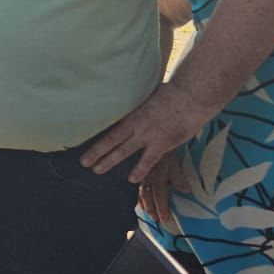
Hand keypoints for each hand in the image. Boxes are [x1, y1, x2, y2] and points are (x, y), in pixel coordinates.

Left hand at [81, 84, 217, 182]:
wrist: (191, 96)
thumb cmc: (174, 93)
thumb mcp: (150, 96)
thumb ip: (142, 105)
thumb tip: (137, 103)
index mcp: (132, 113)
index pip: (110, 127)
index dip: (98, 136)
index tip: (87, 141)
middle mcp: (136, 125)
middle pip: (111, 140)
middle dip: (96, 152)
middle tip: (83, 162)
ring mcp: (147, 135)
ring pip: (123, 151)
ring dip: (109, 161)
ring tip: (96, 170)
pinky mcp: (162, 143)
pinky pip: (148, 160)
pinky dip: (139, 170)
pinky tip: (131, 179)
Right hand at [138, 151, 190, 225]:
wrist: (155, 137)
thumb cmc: (167, 150)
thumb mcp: (174, 162)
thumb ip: (179, 177)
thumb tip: (187, 191)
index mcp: (158, 176)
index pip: (160, 196)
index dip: (162, 208)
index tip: (164, 220)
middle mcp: (148, 178)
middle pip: (149, 197)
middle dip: (152, 210)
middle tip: (155, 221)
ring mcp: (143, 175)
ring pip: (142, 193)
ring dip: (145, 204)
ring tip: (147, 214)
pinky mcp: (141, 171)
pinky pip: (139, 186)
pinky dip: (139, 196)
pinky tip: (140, 201)